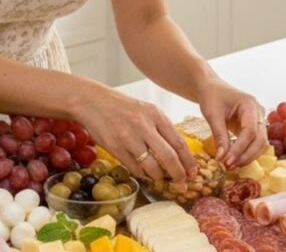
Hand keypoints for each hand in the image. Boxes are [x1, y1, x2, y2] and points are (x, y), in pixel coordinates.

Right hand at [74, 88, 196, 181]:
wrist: (92, 102)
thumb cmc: (121, 107)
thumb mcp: (145, 110)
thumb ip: (161, 128)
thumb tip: (177, 153)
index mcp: (155, 114)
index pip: (178, 142)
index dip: (188, 161)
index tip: (193, 173)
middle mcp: (144, 126)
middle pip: (168, 157)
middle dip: (178, 174)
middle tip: (182, 184)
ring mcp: (129, 138)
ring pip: (151, 167)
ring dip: (159, 177)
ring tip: (161, 178)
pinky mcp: (115, 148)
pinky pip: (134, 168)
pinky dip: (142, 174)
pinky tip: (144, 173)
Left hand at [197, 77, 267, 169]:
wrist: (212, 88)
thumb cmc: (211, 96)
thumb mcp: (212, 114)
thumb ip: (219, 135)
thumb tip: (222, 158)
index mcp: (249, 104)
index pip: (250, 131)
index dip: (240, 148)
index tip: (227, 161)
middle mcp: (258, 112)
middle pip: (260, 139)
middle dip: (246, 155)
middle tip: (229, 166)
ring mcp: (259, 119)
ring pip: (261, 143)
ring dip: (248, 156)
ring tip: (231, 165)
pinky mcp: (255, 126)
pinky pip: (256, 143)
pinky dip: (247, 152)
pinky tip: (235, 160)